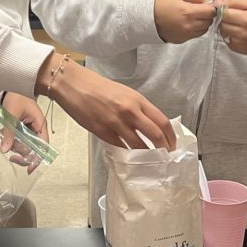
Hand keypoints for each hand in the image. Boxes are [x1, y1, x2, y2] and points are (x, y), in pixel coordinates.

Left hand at [1, 92, 47, 171]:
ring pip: (23, 145)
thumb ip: (8, 133)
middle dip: (21, 152)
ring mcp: (29, 128)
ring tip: (4, 135)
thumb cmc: (16, 95)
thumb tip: (4, 150)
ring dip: (14, 145)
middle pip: (32, 149)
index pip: (43, 146)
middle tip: (11, 156)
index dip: (37, 159)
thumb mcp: (11, 115)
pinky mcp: (21, 127)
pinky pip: (17, 138)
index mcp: (39, 124)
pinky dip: (10, 139)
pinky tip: (4, 132)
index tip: (29, 169)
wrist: (11, 83)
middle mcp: (36, 128)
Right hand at [38, 55, 176, 150]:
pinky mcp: (102, 131)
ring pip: (138, 146)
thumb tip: (150, 126)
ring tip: (150, 162)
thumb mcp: (124, 93)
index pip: (162, 121)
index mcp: (137, 100)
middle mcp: (129, 111)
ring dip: (146, 156)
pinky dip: (127, 154)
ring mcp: (116, 123)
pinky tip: (130, 158)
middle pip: (155, 136)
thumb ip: (138, 109)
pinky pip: (120, 147)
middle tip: (165, 158)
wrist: (74, 84)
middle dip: (163, 150)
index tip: (172, 145)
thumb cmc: (98, 87)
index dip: (171, 137)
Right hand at [153, 0, 216, 43]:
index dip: (213, 7)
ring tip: (193, 16)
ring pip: (204, 30)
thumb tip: (211, 0)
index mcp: (188, 12)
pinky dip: (196, 29)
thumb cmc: (161, 2)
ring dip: (203, 22)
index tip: (210, 4)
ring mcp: (185, 35)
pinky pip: (195, 35)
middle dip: (208, 15)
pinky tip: (187, 22)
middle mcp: (188, 26)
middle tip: (201, 9)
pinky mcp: (182, 40)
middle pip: (209, 22)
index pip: (211, 12)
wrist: (145, 16)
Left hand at [218, 0, 246, 57]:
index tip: (227, 9)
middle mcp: (244, 33)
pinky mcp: (242, 49)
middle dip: (225, 19)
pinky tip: (239, 32)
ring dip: (226, 27)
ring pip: (223, 33)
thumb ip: (234, 2)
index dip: (223, 10)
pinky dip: (230, 36)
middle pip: (222, 24)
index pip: (224, 14)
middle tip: (233, 16)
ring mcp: (242, 43)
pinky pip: (228, 42)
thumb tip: (218, 2)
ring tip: (237, 24)